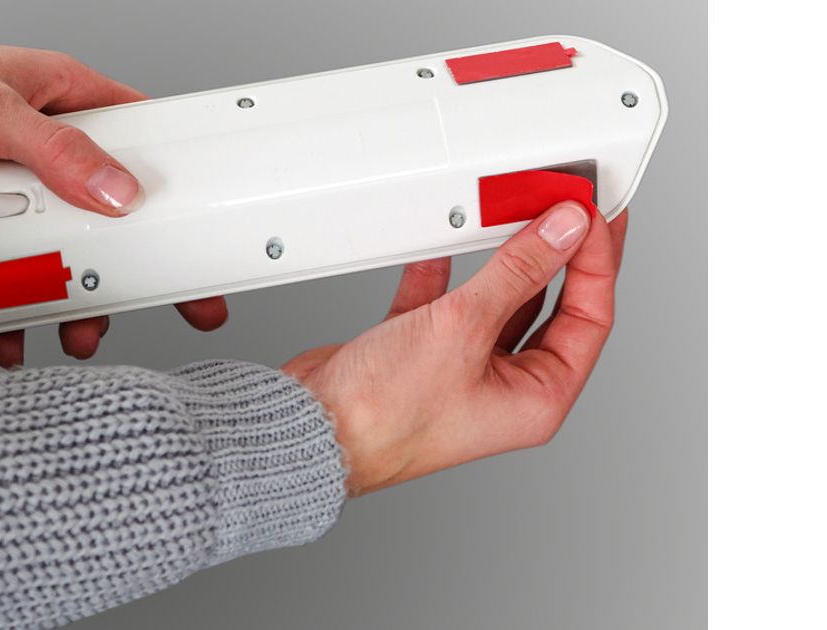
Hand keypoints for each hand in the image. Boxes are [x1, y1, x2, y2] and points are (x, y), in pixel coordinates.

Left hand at [0, 13, 226, 365]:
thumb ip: (57, 151)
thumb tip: (115, 191)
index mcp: (70, 102)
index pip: (143, 145)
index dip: (176, 189)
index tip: (201, 230)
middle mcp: (49, 152)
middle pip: (108, 217)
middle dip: (127, 269)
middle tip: (159, 303)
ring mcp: (15, 191)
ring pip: (61, 254)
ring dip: (69, 299)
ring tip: (73, 330)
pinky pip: (7, 274)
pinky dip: (10, 308)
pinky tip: (10, 331)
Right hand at [284, 202, 626, 495]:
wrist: (311, 427)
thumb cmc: (382, 415)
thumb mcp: (463, 329)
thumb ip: (517, 272)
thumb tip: (563, 233)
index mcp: (537, 399)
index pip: (590, 317)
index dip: (596, 260)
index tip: (589, 215)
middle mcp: (504, 389)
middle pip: (550, 307)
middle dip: (555, 255)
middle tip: (566, 208)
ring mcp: (462, 371)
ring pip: (498, 301)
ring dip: (500, 259)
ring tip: (513, 214)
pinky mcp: (421, 354)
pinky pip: (443, 303)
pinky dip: (442, 272)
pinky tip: (440, 248)